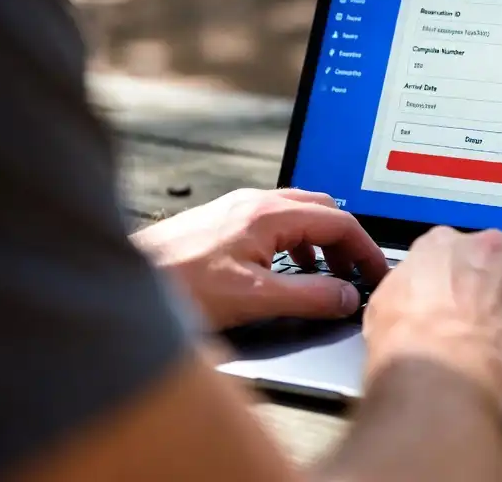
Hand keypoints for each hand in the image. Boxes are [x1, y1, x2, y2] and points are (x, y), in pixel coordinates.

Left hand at [131, 188, 387, 329]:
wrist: (124, 283)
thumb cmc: (177, 286)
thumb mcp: (253, 298)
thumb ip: (308, 297)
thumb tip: (346, 297)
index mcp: (268, 213)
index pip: (339, 220)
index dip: (365, 249)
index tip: (377, 273)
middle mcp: (254, 202)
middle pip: (323, 209)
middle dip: (346, 240)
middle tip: (357, 273)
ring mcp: (236, 209)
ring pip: (298, 214)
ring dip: (321, 242)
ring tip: (327, 275)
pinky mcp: (222, 222)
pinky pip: (275, 223)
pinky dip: (296, 243)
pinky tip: (286, 271)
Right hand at [362, 227, 501, 417]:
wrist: (440, 375)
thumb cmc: (407, 347)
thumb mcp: (383, 308)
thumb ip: (402, 291)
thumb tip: (405, 297)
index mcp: (442, 247)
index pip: (453, 241)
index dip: (458, 264)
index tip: (458, 281)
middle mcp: (487, 251)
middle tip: (495, 294)